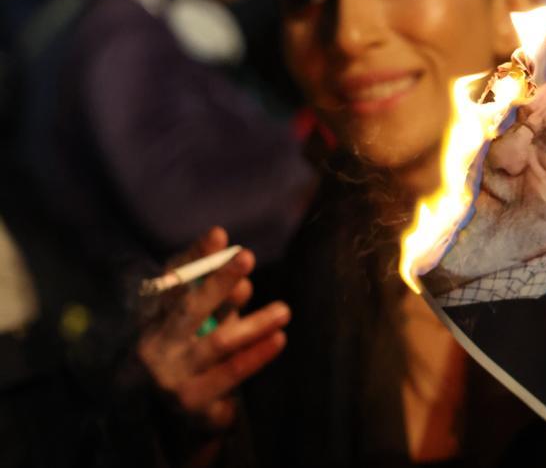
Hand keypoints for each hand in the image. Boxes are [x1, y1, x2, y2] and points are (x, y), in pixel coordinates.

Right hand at [137, 227, 289, 429]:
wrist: (175, 417)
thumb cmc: (193, 354)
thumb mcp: (201, 323)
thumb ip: (220, 301)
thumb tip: (245, 282)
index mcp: (154, 319)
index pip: (172, 281)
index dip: (194, 257)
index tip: (219, 234)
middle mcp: (156, 345)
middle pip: (189, 308)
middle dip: (218, 281)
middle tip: (248, 256)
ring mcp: (171, 375)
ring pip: (217, 343)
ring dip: (253, 324)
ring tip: (284, 310)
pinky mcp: (191, 402)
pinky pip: (229, 375)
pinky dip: (255, 357)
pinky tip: (278, 340)